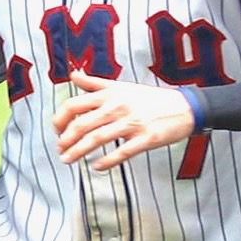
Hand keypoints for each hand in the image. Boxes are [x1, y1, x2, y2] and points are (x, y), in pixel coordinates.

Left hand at [54, 69, 195, 169]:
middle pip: (82, 124)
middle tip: (60, 150)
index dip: (60, 119)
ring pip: (97, 139)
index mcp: (109, 94)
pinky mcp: (146, 138)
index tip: (56, 131)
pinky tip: (96, 167)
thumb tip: (74, 74)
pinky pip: (121, 152)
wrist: (185, 107)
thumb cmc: (150, 98)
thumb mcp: (121, 86)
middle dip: (66, 140)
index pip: (74, 105)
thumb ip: (94, 83)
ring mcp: (132, 123)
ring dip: (78, 152)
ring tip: (68, 160)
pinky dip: (106, 161)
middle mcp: (117, 107)